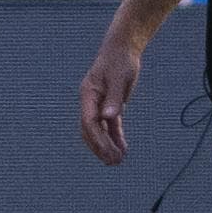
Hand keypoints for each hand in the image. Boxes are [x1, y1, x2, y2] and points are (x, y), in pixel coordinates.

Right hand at [78, 36, 140, 163]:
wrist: (123, 50)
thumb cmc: (119, 61)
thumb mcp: (119, 78)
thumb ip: (113, 98)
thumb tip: (107, 118)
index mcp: (88, 94)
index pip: (88, 121)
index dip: (97, 139)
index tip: (108, 152)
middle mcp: (90, 102)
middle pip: (90, 130)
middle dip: (100, 147)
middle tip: (113, 162)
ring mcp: (98, 105)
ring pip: (98, 131)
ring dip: (106, 146)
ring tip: (118, 161)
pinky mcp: (109, 106)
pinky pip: (110, 126)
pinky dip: (115, 138)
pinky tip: (123, 149)